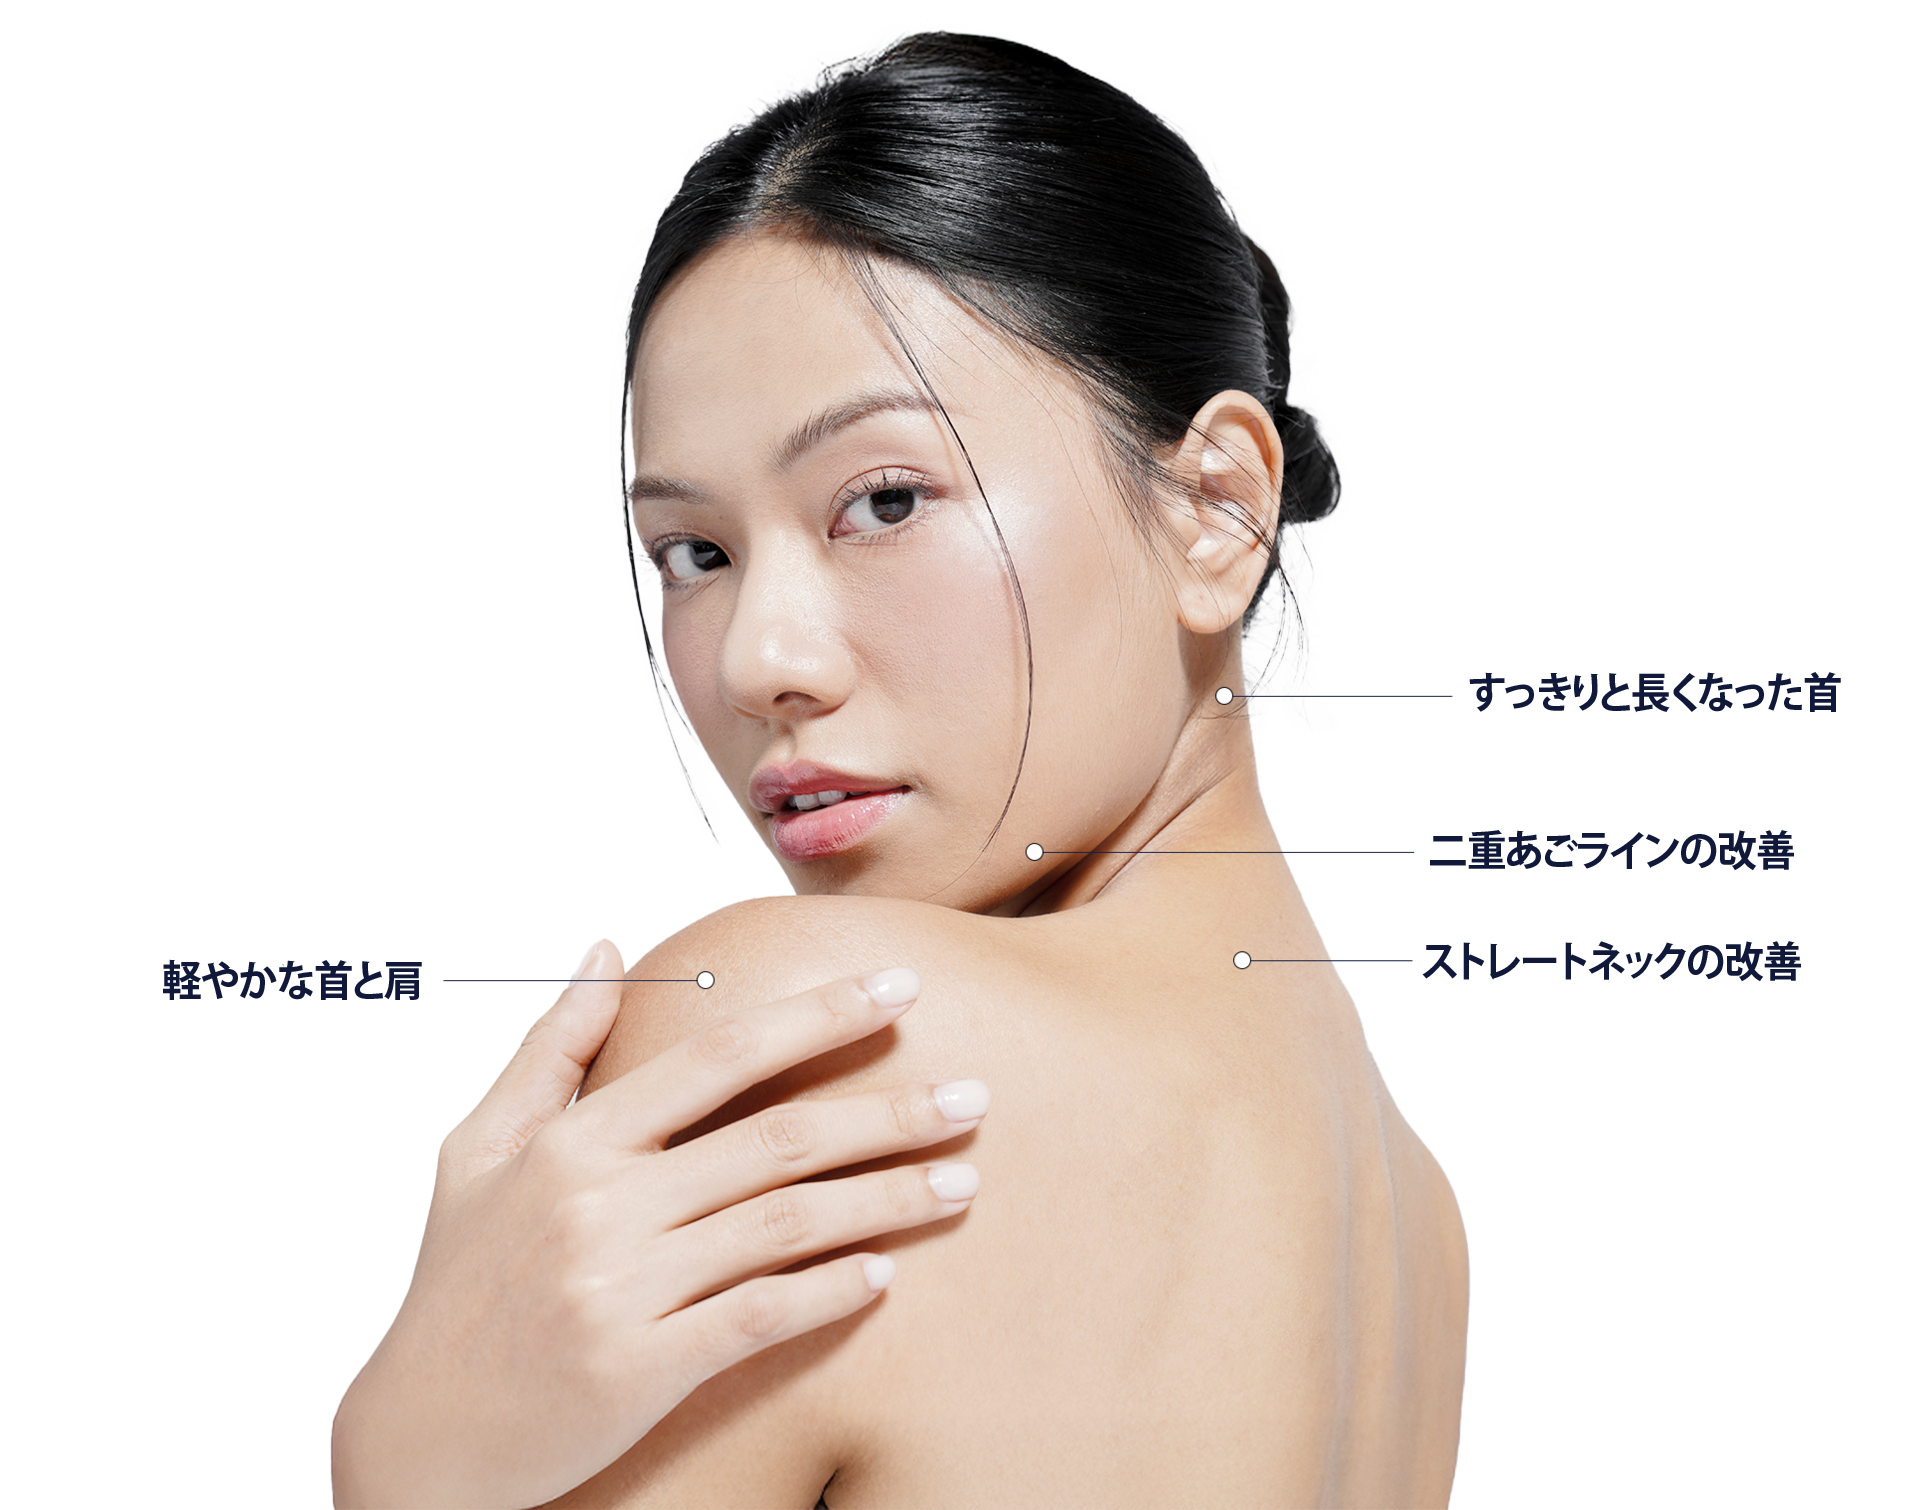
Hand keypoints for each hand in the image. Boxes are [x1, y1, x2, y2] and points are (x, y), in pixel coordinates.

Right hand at [328, 939, 987, 1509]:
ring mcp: (622, 1287)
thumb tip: (603, 950)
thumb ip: (550, 1047)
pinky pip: (760, 1315)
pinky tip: (886, 1272)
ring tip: (962, 1181)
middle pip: (777, 1138)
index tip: (896, 992)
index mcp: (573, 1142)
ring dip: (887, 1197)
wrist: (416, 1440)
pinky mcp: (640, 1367)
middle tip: (973, 1094)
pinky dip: (829, 1290)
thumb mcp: (476, 1150)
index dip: (817, 1016)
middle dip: (888, 1110)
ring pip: (786, 1223)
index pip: (719, 1057)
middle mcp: (603, 1204)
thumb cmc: (454, 1285)